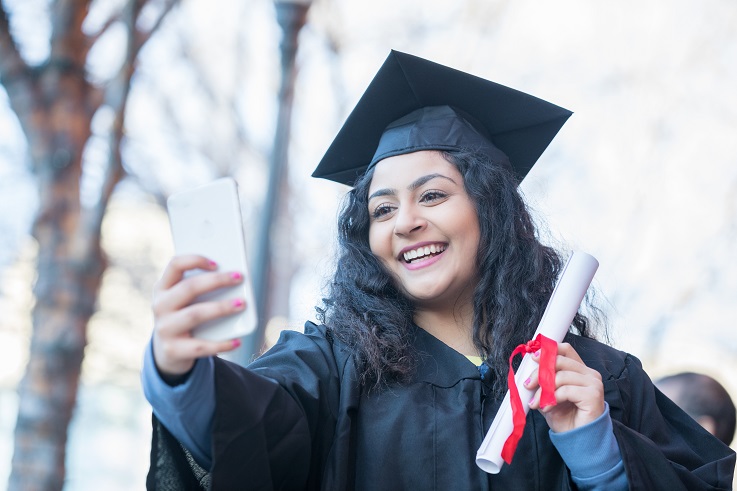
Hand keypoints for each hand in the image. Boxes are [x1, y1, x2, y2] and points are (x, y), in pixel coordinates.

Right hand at [151, 254, 245, 379]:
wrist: (169, 351)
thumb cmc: (185, 316)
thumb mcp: (186, 301)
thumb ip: (202, 288)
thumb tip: (233, 277)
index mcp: (163, 288)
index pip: (175, 265)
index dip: (195, 260)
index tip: (217, 263)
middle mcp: (160, 306)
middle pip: (189, 288)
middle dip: (216, 281)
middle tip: (239, 278)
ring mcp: (165, 328)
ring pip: (195, 314)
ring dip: (221, 308)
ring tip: (241, 304)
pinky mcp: (173, 349)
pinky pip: (200, 346)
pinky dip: (221, 344)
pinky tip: (237, 341)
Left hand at [524, 342, 604, 432]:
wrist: (578, 440)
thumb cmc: (565, 418)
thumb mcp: (548, 395)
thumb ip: (542, 381)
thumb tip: (527, 369)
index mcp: (580, 370)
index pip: (565, 349)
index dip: (548, 350)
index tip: (532, 357)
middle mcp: (589, 374)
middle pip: (559, 360)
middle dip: (539, 372)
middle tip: (528, 385)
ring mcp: (593, 383)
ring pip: (561, 376)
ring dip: (543, 390)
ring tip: (536, 403)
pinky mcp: (593, 395)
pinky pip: (566, 390)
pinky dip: (551, 399)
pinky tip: (546, 408)